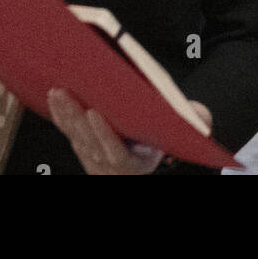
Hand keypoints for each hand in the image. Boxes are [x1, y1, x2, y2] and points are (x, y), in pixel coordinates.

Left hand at [49, 89, 212, 174]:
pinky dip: (60, 117)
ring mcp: (93, 161)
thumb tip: (203, 118)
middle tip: (64, 92)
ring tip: (56, 90)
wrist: (138, 169)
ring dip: (63, 115)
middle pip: (88, 143)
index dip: (104, 135)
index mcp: (133, 167)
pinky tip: (54, 99)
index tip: (94, 114)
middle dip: (74, 118)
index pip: (115, 153)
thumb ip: (191, 125)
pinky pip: (69, 136)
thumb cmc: (160, 145)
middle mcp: (109, 168)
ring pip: (75, 139)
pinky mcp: (83, 151)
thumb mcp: (178, 140)